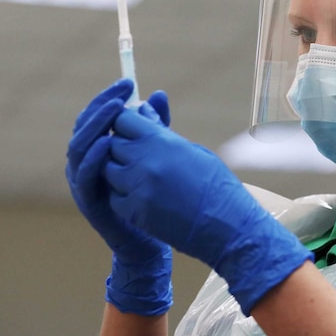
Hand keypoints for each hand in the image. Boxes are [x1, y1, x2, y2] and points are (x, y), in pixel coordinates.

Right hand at [65, 79, 173, 315]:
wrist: (152, 239)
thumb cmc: (153, 195)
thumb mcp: (156, 154)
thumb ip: (154, 125)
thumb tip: (158, 94)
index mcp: (98, 149)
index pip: (95, 116)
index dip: (108, 98)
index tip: (127, 83)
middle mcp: (85, 163)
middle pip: (83, 126)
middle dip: (102, 105)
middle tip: (122, 91)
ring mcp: (84, 182)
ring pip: (78, 147)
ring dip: (96, 126)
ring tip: (115, 110)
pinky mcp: (89, 201)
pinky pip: (84, 176)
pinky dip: (93, 158)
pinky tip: (107, 144)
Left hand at [104, 109, 312, 315]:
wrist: (227, 225)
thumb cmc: (217, 185)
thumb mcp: (193, 150)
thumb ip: (162, 132)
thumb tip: (144, 110)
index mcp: (162, 141)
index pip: (122, 120)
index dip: (126, 123)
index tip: (132, 129)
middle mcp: (144, 161)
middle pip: (112, 143)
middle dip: (121, 145)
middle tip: (137, 154)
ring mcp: (136, 188)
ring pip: (107, 170)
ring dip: (119, 169)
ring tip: (139, 175)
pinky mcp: (132, 212)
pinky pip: (113, 196)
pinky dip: (121, 193)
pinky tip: (140, 195)